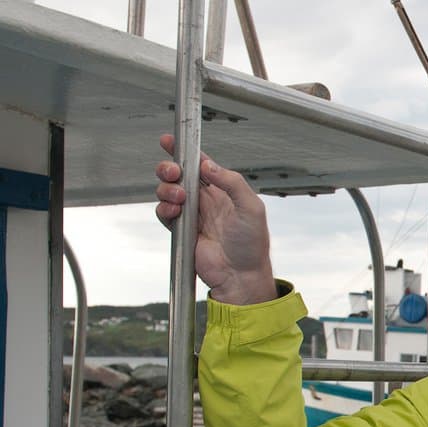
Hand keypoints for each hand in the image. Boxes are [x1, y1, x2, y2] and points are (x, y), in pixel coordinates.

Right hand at [153, 133, 276, 304]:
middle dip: (169, 168)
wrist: (241, 274)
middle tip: (173, 172)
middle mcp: (206, 200)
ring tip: (179, 196)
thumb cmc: (252, 244)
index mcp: (224, 190)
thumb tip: (208, 165)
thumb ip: (232, 182)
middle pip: (178, 174)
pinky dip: (164, 208)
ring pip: (168, 191)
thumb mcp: (252, 207)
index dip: (185, 151)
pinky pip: (164, 213)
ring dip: (167, 188)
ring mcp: (193, 214)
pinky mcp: (182, 230)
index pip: (201, 164)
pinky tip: (173, 210)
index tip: (169, 140)